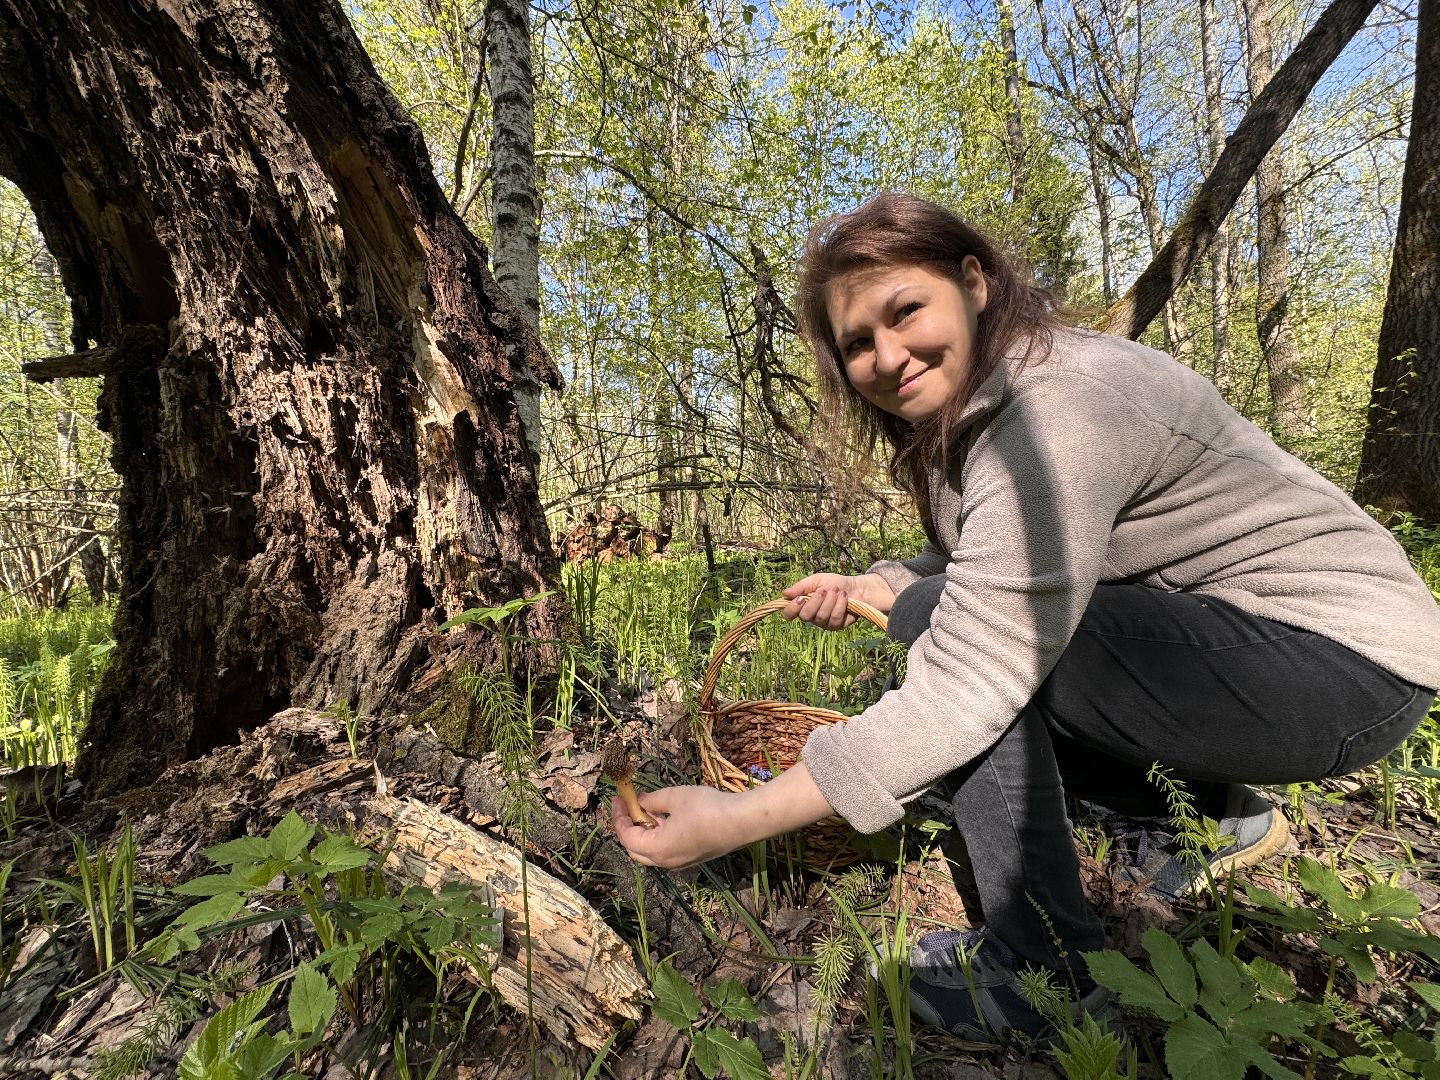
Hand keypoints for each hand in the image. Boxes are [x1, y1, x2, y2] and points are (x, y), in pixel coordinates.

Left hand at [611, 764, 836, 870]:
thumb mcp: (674, 797)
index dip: (619, 817)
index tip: (618, 798)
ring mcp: (681, 863)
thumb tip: (639, 801)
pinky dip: (659, 836)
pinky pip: (667, 851)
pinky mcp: (693, 858)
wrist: (743, 822)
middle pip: (635, 850)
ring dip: (644, 832)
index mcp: (657, 849)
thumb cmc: (707, 808)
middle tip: (627, 807)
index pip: (627, 837)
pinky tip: (666, 818)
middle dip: (628, 828)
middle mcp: (666, 862)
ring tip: (646, 808)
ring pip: (652, 852)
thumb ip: (652, 800)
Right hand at [781, 572, 895, 628]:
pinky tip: (844, 597)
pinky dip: (840, 604)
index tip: (800, 598)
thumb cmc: (834, 583)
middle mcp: (811, 617)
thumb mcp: (816, 580)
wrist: (856, 587)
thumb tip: (784, 593)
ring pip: (821, 617)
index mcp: (802, 605)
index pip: (788, 614)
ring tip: (837, 591)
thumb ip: (801, 587)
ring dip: (830, 601)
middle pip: (805, 617)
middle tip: (824, 591)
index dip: (792, 609)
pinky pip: (835, 618)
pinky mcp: (836, 626)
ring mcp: (824, 623)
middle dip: (815, 602)